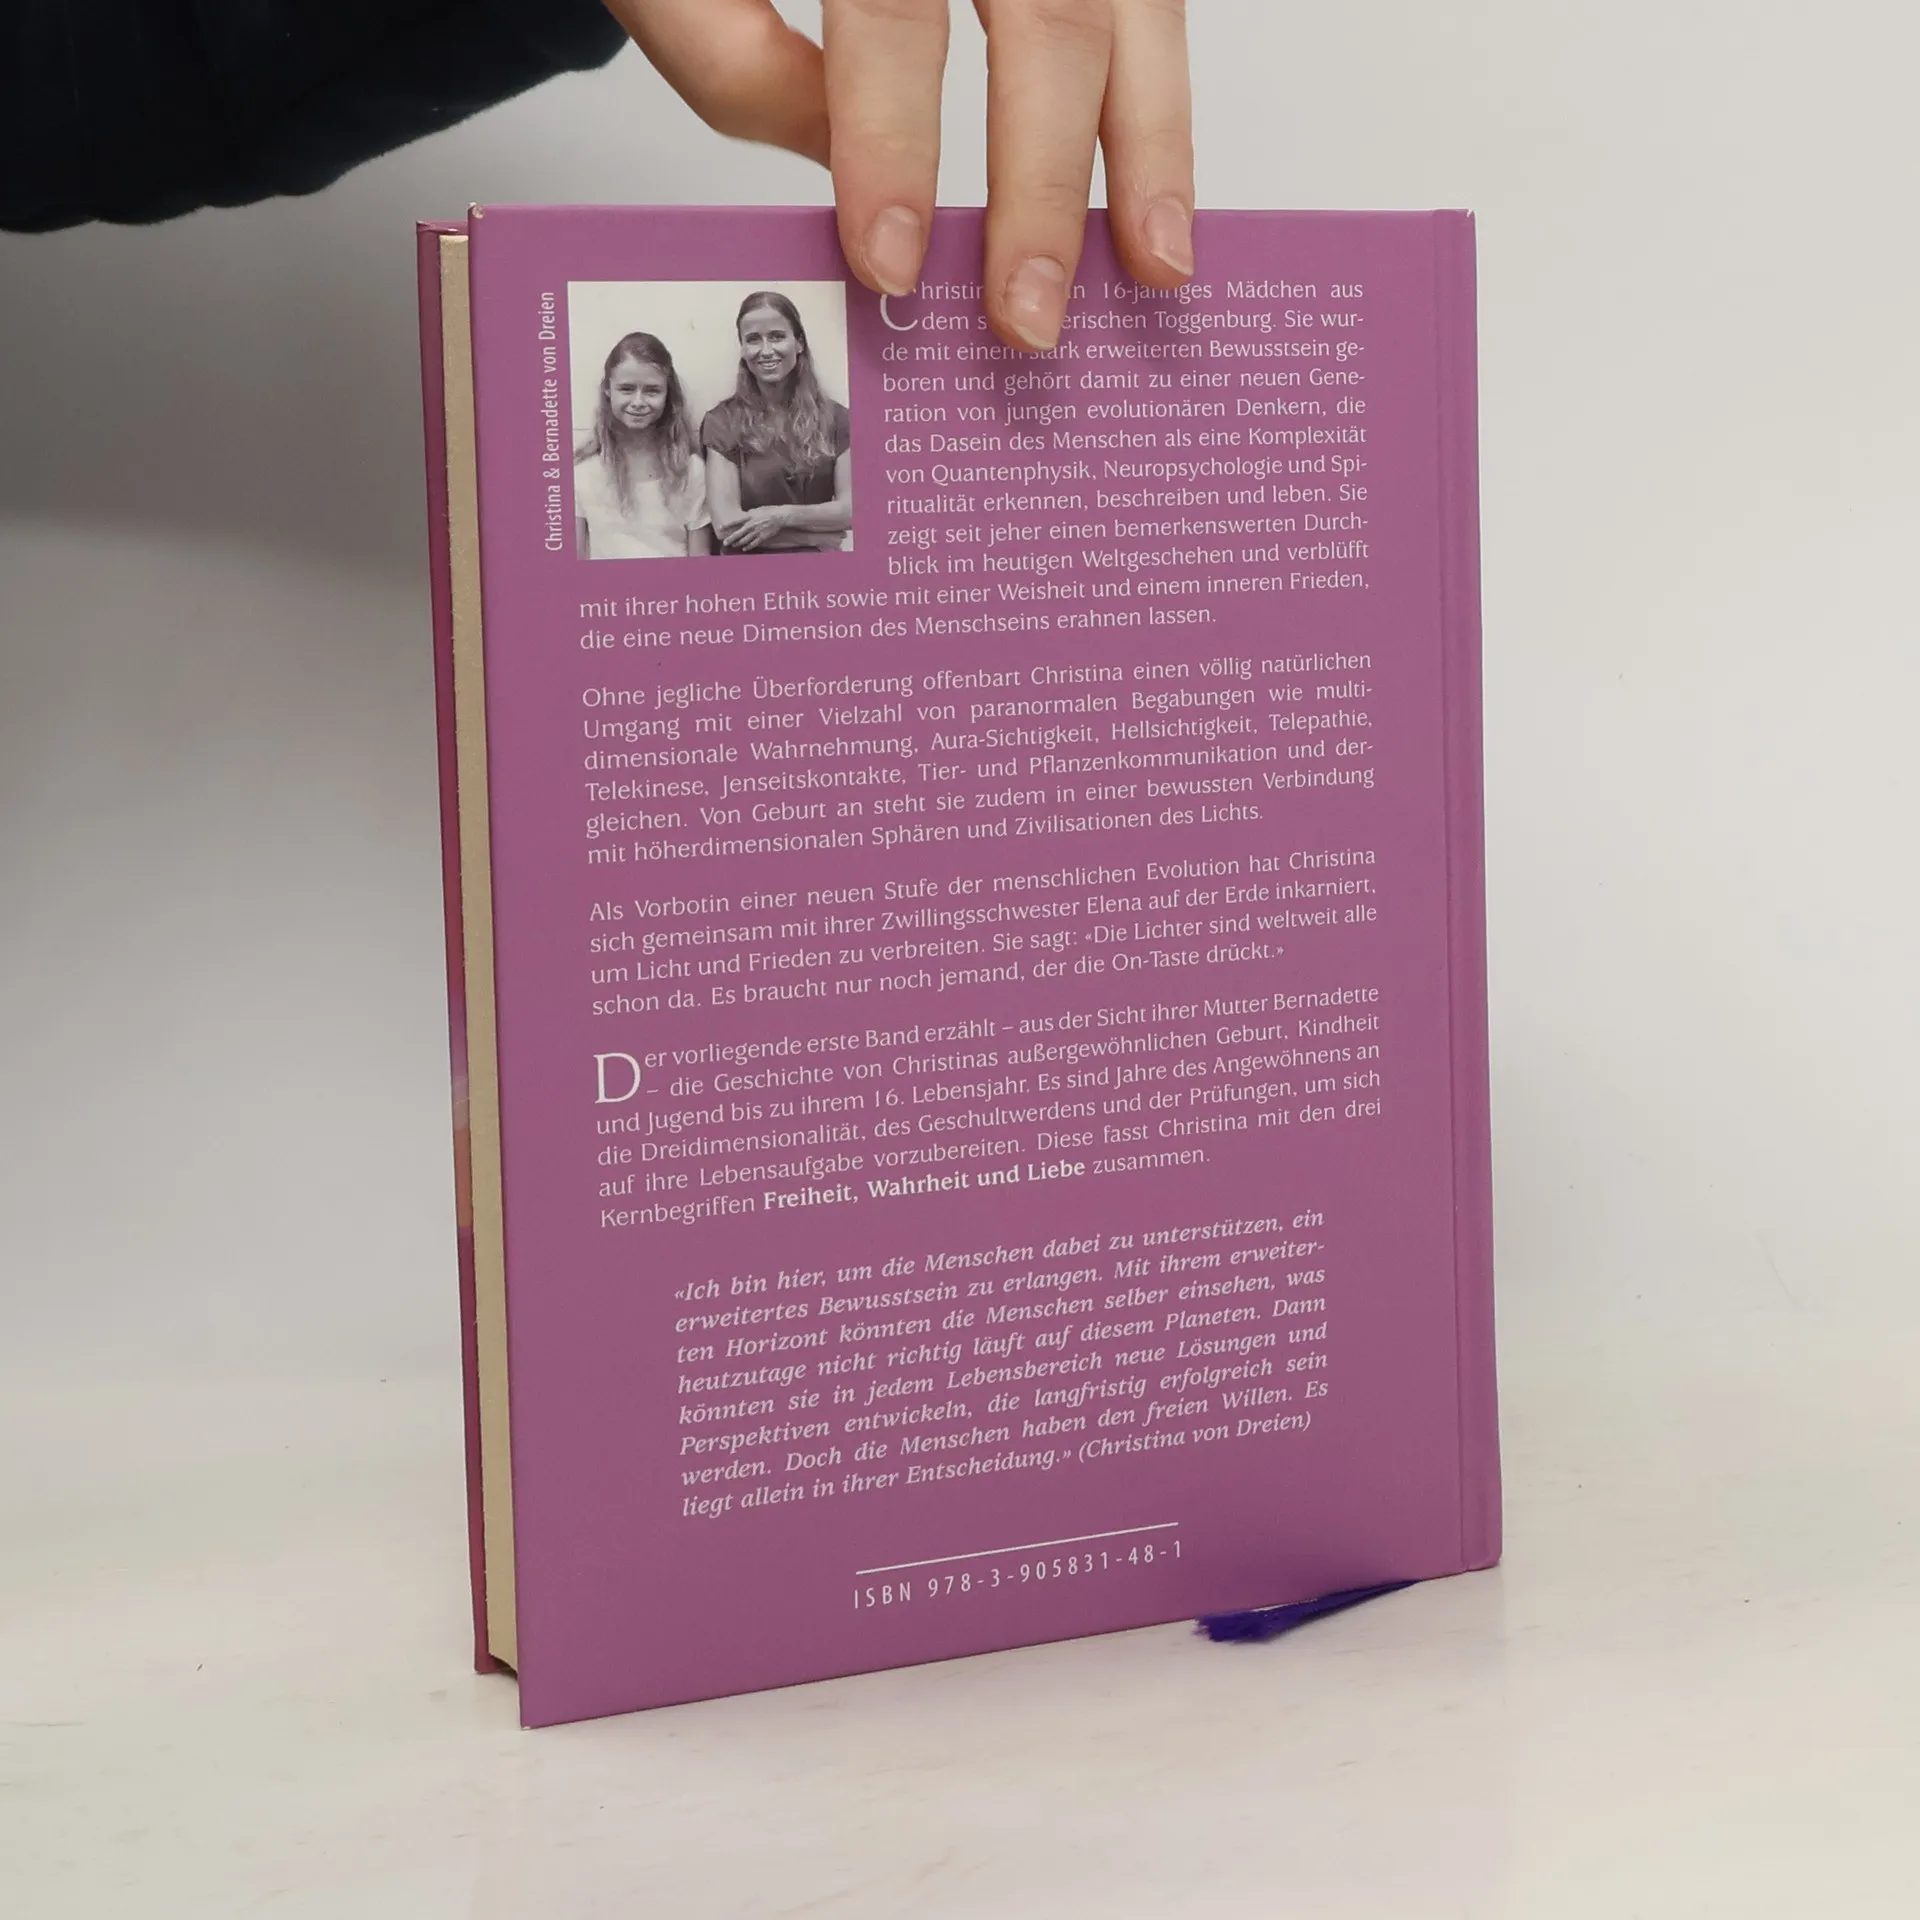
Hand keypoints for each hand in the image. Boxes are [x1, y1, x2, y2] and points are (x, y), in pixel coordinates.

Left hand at [599, 0, 1192, 352]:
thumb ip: (724, 47)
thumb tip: (838, 161)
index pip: (895, 9)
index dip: (892, 140)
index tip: (888, 259)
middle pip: (1048, 17)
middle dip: (1039, 182)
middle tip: (1023, 313)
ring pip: (1134, 7)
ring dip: (1149, 151)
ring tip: (1153, 266)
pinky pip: (1151, 5)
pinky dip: (1160, 105)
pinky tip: (1156, 199)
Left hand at [718, 505, 792, 550]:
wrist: (780, 517)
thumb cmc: (769, 511)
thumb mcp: (757, 509)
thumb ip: (750, 513)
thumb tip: (744, 515)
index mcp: (749, 517)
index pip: (735, 521)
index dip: (727, 525)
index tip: (720, 528)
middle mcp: (751, 525)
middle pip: (738, 534)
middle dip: (731, 539)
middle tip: (725, 543)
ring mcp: (757, 532)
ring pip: (745, 540)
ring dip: (738, 543)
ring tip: (733, 545)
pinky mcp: (762, 537)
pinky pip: (753, 544)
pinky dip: (748, 547)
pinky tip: (744, 549)